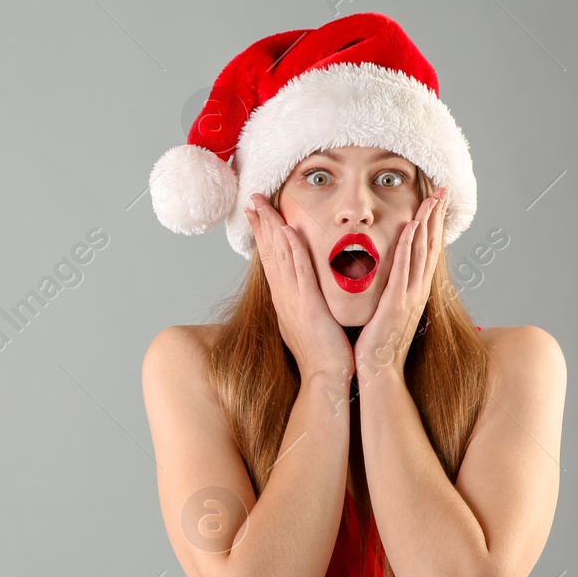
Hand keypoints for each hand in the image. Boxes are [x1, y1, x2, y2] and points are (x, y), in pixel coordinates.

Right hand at [244, 192, 353, 383]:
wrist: (326, 377)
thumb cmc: (323, 352)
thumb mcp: (310, 321)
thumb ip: (306, 301)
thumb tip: (306, 289)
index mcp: (285, 299)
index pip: (271, 259)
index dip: (263, 235)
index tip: (257, 214)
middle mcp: (284, 296)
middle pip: (269, 252)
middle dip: (260, 224)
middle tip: (251, 199)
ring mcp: (293, 299)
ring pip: (279, 256)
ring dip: (270, 228)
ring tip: (262, 205)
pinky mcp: (307, 305)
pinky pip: (298, 271)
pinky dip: (291, 250)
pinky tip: (287, 231)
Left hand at [356, 188, 447, 383]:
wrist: (378, 373)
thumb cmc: (378, 346)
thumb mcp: (387, 312)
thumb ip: (390, 293)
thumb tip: (387, 278)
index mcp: (414, 292)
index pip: (427, 252)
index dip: (433, 226)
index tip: (437, 203)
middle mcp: (417, 291)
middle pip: (430, 246)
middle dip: (436, 217)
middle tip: (443, 191)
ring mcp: (409, 297)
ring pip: (421, 252)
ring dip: (427, 223)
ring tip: (432, 199)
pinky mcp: (396, 304)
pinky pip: (403, 269)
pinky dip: (408, 246)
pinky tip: (411, 227)